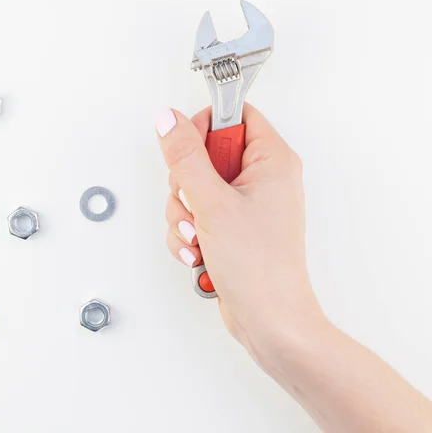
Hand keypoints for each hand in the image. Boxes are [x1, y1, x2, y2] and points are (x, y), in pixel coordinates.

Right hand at [155, 104, 323, 364]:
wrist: (269, 323)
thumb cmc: (260, 267)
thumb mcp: (213, 203)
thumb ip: (185, 156)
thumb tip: (167, 119)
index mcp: (271, 159)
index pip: (233, 115)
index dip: (204, 126)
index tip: (187, 151)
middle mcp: (260, 177)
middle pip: (205, 151)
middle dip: (186, 182)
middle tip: (195, 204)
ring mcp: (243, 202)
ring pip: (193, 185)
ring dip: (183, 213)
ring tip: (199, 236)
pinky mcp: (230, 225)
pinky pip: (194, 212)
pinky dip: (187, 231)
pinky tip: (198, 251)